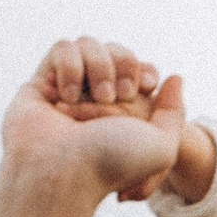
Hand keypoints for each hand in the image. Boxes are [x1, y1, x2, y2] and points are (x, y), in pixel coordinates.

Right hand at [3, 37, 184, 199]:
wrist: (60, 171)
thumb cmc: (110, 163)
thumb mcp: (162, 146)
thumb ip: (174, 112)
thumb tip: (173, 78)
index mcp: (123, 114)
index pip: (139, 70)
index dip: (144, 70)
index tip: (146, 85)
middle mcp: (95, 101)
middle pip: (116, 51)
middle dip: (123, 65)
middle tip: (117, 95)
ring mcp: (69, 90)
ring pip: (89, 44)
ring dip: (99, 66)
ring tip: (95, 97)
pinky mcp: (42, 82)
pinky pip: (62, 48)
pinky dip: (70, 65)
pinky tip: (66, 95)